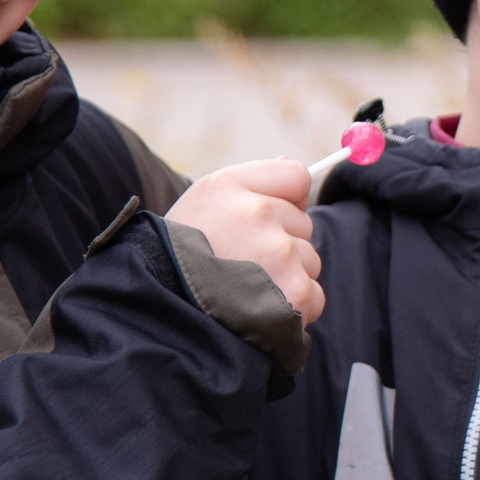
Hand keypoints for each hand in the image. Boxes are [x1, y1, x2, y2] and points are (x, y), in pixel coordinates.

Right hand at [167, 160, 324, 323]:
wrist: (165, 316)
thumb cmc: (183, 258)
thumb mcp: (203, 204)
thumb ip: (251, 182)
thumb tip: (290, 162)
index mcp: (231, 186)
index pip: (297, 178)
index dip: (284, 201)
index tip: (263, 221)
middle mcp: (256, 214)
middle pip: (304, 222)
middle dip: (282, 242)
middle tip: (241, 262)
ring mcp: (277, 254)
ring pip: (309, 259)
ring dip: (287, 276)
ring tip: (246, 289)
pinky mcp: (295, 293)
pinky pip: (314, 294)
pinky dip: (294, 308)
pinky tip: (260, 311)